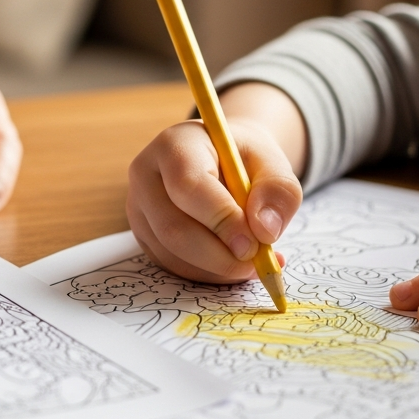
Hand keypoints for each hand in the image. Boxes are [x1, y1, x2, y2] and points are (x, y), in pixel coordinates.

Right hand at [127, 82, 306, 282]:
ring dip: (218, 269)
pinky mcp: (144, 235)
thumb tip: (264, 231)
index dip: (221, 219)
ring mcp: (139, 208)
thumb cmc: (243, 159)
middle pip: (173, 228)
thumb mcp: (272, 162)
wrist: (220, 159)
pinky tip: (234, 262)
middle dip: (220, 256)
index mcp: (175, 145)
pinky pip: (173, 266)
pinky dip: (208, 274)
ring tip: (254, 261)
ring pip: (173, 254)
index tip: (253, 244)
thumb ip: (278, 191)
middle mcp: (146, 175)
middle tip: (257, 263)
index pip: (188, 186)